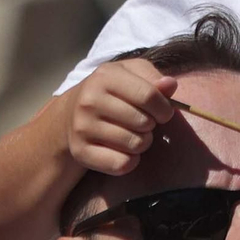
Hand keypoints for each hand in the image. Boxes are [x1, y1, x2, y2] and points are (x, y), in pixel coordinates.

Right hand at [65, 61, 177, 175]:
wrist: (69, 113)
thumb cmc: (110, 92)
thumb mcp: (130, 74)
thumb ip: (153, 78)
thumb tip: (170, 85)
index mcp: (104, 77)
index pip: (149, 95)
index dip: (164, 107)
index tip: (163, 111)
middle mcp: (89, 101)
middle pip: (144, 122)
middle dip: (151, 125)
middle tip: (141, 122)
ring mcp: (82, 127)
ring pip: (136, 144)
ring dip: (142, 142)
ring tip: (131, 133)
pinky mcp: (81, 152)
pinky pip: (122, 164)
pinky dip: (129, 160)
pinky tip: (122, 150)